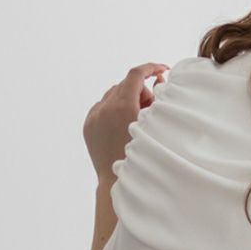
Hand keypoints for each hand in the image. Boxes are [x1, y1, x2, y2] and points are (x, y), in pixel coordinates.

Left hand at [83, 61, 169, 182]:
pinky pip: (102, 107)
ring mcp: (94, 116)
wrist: (118, 182)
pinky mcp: (88, 125)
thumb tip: (158, 81)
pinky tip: (122, 125)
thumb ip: (157, 101)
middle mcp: (105, 108)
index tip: (162, 69)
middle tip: (150, 109)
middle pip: (125, 84)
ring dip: (126, 99)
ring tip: (136, 120)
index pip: (136, 74)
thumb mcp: (154, 126)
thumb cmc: (144, 158)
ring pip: (113, 94)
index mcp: (122, 106)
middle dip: (140, 90)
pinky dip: (114, 109)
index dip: (151, 68)